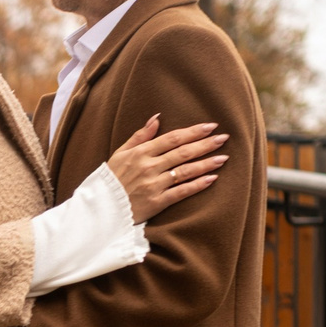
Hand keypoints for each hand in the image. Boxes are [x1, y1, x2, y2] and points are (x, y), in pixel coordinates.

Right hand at [108, 112, 227, 218]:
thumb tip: (157, 117)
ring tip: (223, 158)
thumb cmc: (110, 180)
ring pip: (185, 171)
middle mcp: (149, 167)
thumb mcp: (120, 153)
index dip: (193, 132)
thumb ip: (139, 136)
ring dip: (206, 163)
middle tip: (224, 138)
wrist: (100, 209)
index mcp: (140, 153)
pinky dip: (197, 185)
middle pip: (182, 153)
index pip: (172, 138)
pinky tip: (212, 178)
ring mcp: (153, 185)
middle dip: (205, 144)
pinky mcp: (157, 202)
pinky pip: (181, 192)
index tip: (210, 126)